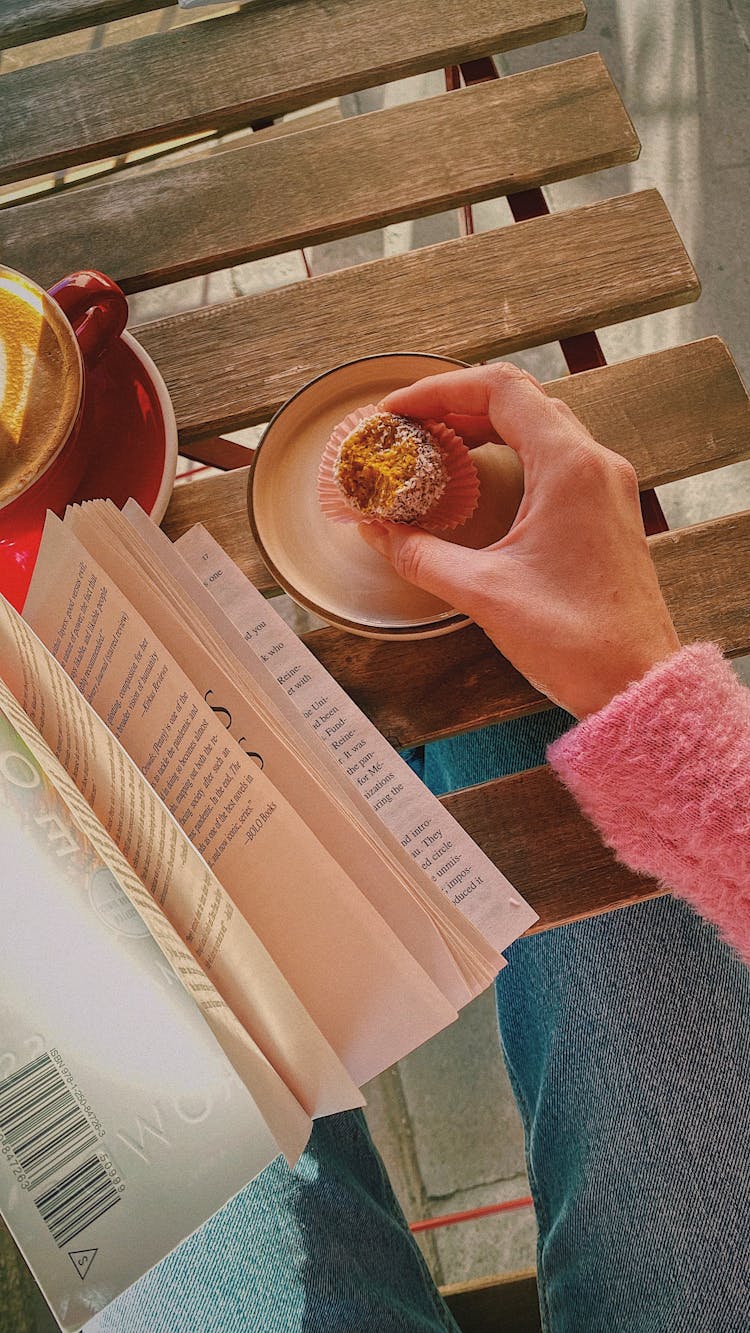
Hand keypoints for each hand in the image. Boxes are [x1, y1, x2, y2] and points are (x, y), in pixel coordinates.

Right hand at [359, 363, 679, 718]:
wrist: (636, 681)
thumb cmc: (576, 639)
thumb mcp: (482, 592)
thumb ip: (419, 554)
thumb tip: (376, 531)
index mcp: (569, 467)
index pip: (499, 390)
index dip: (439, 390)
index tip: (398, 409)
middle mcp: (595, 464)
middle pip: (520, 399)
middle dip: (458, 402)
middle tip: (410, 424)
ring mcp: (606, 486)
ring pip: (541, 425)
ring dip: (486, 424)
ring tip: (437, 443)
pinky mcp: (607, 511)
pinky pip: (557, 456)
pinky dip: (513, 450)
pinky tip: (481, 475)